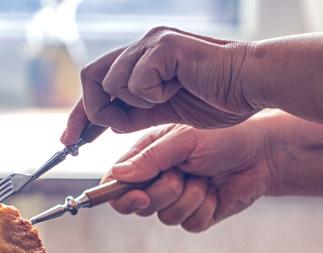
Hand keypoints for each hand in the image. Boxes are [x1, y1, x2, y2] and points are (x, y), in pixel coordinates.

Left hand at [61, 27, 257, 144]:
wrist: (252, 85)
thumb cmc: (219, 97)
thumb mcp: (167, 113)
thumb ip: (136, 114)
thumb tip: (110, 123)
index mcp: (141, 61)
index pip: (95, 83)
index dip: (79, 113)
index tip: (69, 140)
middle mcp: (142, 46)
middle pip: (91, 76)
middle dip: (93, 111)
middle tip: (111, 128)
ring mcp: (152, 43)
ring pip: (112, 82)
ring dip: (132, 103)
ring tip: (163, 101)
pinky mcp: (164, 45)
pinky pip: (136, 80)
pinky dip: (151, 95)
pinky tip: (176, 90)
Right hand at [104, 114, 278, 232]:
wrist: (264, 152)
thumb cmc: (223, 136)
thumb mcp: (183, 140)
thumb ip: (150, 158)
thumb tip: (117, 175)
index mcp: (147, 158)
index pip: (116, 182)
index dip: (119, 194)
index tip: (137, 196)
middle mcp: (157, 180)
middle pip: (137, 205)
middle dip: (161, 193)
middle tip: (181, 175)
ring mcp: (176, 199)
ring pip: (165, 216)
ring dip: (188, 198)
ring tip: (205, 177)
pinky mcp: (197, 215)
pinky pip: (189, 224)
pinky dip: (204, 208)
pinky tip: (216, 191)